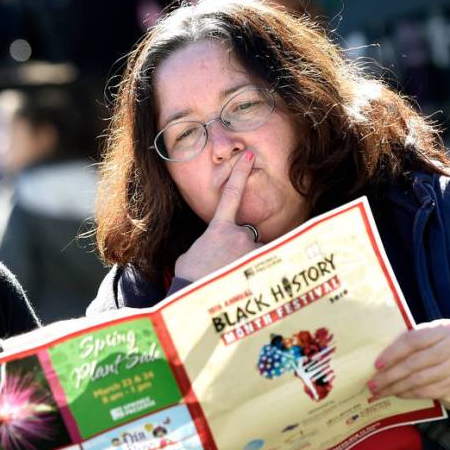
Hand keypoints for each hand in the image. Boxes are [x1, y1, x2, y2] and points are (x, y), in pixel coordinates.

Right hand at [174, 151, 261, 280]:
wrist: (192, 292)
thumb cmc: (189, 275)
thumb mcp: (195, 252)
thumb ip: (210, 243)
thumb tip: (216, 248)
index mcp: (218, 228)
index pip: (231, 195)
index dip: (240, 174)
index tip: (248, 157)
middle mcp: (238, 234)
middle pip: (247, 237)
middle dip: (239, 250)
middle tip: (224, 267)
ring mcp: (250, 250)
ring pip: (255, 253)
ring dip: (244, 263)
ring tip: (227, 278)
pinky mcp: (257, 265)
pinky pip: (261, 266)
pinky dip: (251, 274)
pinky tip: (236, 283)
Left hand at [369, 319, 449, 417]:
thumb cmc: (447, 352)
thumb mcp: (438, 338)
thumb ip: (417, 339)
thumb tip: (379, 350)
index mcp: (446, 329)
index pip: (413, 340)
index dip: (392, 352)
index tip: (377, 364)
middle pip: (414, 362)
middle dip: (390, 374)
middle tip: (372, 382)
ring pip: (418, 380)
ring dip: (395, 387)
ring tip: (380, 391)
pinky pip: (425, 392)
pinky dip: (408, 393)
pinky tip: (397, 393)